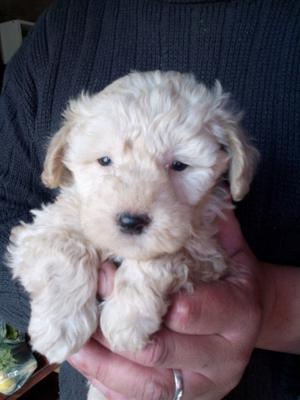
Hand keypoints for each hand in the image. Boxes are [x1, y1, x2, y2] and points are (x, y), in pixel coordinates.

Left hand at [69, 208, 262, 398]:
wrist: (249, 322)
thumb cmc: (235, 284)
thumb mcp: (236, 254)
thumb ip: (219, 232)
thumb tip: (191, 199)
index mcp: (238, 317)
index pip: (198, 312)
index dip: (156, 299)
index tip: (113, 277)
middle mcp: (222, 358)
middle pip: (161, 351)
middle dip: (117, 328)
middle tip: (87, 301)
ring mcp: (201, 385)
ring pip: (145, 384)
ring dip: (103, 363)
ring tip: (74, 340)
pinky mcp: (183, 399)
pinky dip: (109, 385)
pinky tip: (88, 365)